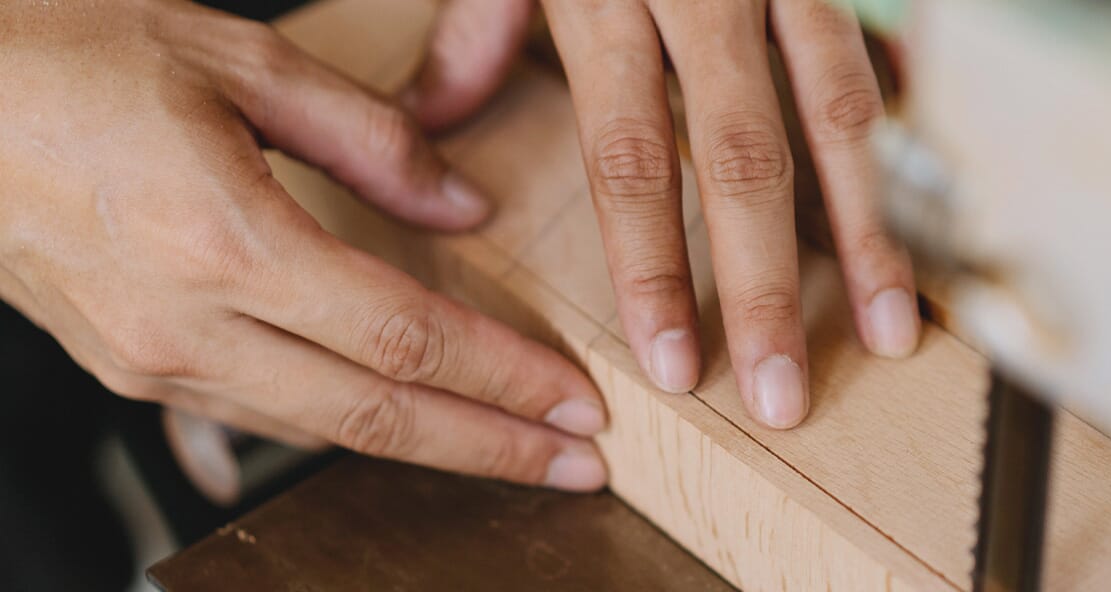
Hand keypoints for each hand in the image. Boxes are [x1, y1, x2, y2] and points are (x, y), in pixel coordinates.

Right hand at [0, 1, 605, 490]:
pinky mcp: (129, 366)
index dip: (506, 378)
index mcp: (224, 240)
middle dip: (493, 447)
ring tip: (513, 451)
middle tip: (580, 464)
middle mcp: (185, 323)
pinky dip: (350, 427)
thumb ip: (368, 135)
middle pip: (376, 417)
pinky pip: (262, 415)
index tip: (578, 401)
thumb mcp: (232, 59)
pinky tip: (403, 423)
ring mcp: (149, 359)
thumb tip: (463, 202)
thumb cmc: (61, 54)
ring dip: (430, 449)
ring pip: (320, 433)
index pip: (406, 340)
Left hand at [406, 0, 919, 428]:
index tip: (671, 363)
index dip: (655, 267)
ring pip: (838, 116)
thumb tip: (435, 124)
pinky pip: (873, 58)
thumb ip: (477, 27)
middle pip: (745, 159)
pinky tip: (917, 223)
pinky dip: (896, 145)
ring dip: (871, 234)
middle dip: (769, 286)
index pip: (631, 157)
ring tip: (893, 331)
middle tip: (783, 392)